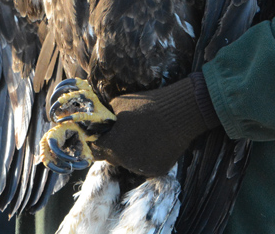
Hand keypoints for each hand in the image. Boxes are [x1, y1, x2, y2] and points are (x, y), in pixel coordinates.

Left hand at [89, 73, 220, 176]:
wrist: (180, 113)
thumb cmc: (147, 105)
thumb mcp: (119, 104)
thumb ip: (106, 118)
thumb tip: (97, 121)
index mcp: (113, 145)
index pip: (94, 150)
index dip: (96, 141)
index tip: (100, 136)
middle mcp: (125, 162)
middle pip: (111, 157)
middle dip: (113, 147)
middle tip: (122, 134)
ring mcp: (141, 168)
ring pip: (128, 162)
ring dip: (130, 152)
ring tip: (141, 135)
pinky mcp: (157, 171)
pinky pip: (144, 165)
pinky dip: (146, 157)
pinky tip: (153, 142)